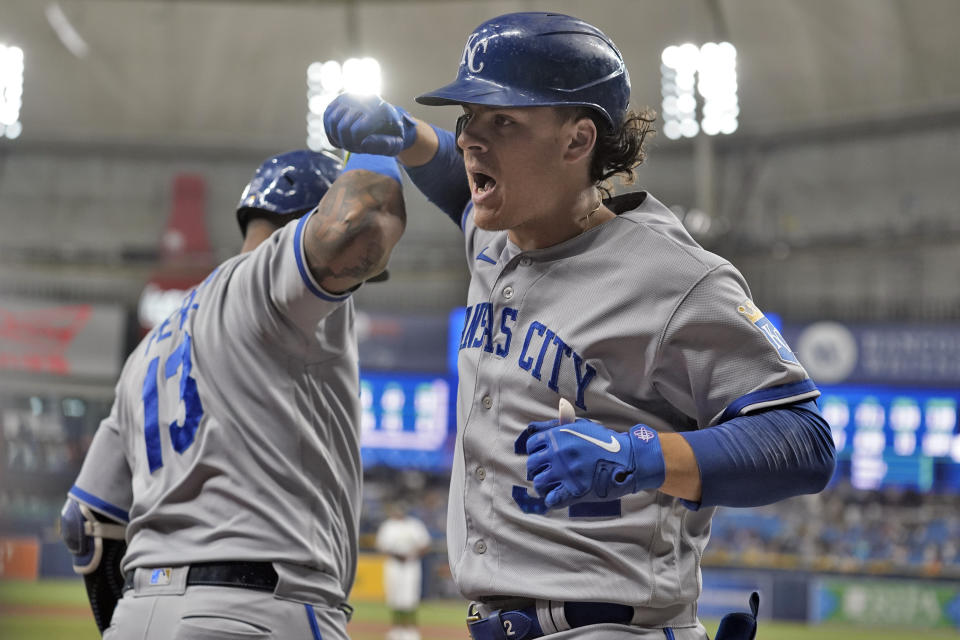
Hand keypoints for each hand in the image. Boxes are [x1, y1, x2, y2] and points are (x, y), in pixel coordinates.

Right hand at [323, 93, 417, 155]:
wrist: (387, 119)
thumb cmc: (392, 135)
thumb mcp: (395, 144)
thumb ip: (385, 146)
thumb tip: (364, 143)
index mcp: (380, 109)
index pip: (356, 130)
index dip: (356, 146)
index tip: (364, 148)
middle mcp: (363, 97)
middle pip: (342, 127)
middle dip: (346, 143)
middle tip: (356, 148)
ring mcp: (350, 96)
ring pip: (332, 122)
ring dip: (338, 138)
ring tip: (350, 143)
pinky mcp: (339, 99)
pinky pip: (327, 118)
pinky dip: (331, 132)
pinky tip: (342, 138)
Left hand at [523, 418, 664, 509]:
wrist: (628, 457)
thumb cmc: (604, 441)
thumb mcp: (579, 426)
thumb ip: (553, 425)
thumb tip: (531, 428)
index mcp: (558, 436)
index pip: (532, 446)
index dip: (536, 452)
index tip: (544, 457)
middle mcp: (558, 453)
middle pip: (532, 465)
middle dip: (537, 470)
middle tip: (547, 473)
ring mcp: (566, 473)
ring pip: (539, 483)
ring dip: (543, 486)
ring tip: (552, 486)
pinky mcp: (575, 491)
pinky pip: (551, 500)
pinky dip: (552, 500)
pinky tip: (559, 496)